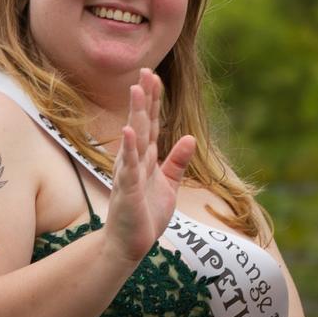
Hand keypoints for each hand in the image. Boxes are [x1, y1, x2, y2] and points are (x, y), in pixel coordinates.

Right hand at [105, 68, 195, 264]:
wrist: (129, 245)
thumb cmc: (145, 215)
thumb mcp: (167, 184)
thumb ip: (176, 161)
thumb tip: (189, 138)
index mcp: (144, 159)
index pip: (150, 124)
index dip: (153, 101)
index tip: (154, 76)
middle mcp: (134, 161)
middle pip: (141, 124)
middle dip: (144, 98)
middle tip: (145, 71)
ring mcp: (129, 174)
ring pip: (134, 139)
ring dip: (136, 114)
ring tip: (136, 90)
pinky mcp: (128, 191)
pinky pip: (129, 167)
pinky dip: (129, 149)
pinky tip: (129, 131)